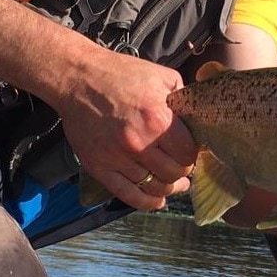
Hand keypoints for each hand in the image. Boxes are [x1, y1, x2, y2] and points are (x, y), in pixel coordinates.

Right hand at [54, 50, 197, 211]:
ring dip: (167, 187)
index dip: (191, 154)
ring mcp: (117, 158)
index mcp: (158, 119)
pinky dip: (147, 202)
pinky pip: (128, 195)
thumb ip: (184, 98)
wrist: (77, 79)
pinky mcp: (98, 167)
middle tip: (181, 166)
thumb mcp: (161, 77)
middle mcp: (139, 143)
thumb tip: (199, 117)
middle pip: (173, 174)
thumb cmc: (120, 74)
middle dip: (181, 171)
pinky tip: (157, 200)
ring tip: (174, 184)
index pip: (187, 154)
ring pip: (154, 187)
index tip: (189, 152)